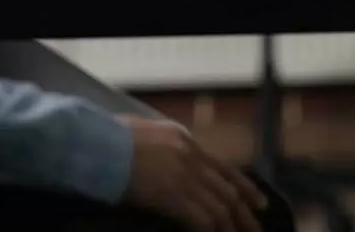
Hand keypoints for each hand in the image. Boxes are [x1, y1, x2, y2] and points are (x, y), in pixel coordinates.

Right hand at [121, 118, 265, 231]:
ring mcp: (184, 175)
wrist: (96, 143)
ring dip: (232, 227)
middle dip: (246, 212)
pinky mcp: (173, 195)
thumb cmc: (109, 137)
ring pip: (219, 207)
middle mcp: (191, 156)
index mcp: (184, 140)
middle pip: (228, 189)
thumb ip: (163, 145)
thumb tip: (166, 158)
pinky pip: (201, 219)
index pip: (224, 167)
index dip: (245, 187)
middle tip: (258, 228)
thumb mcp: (144, 133)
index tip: (258, 202)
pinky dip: (210, 230)